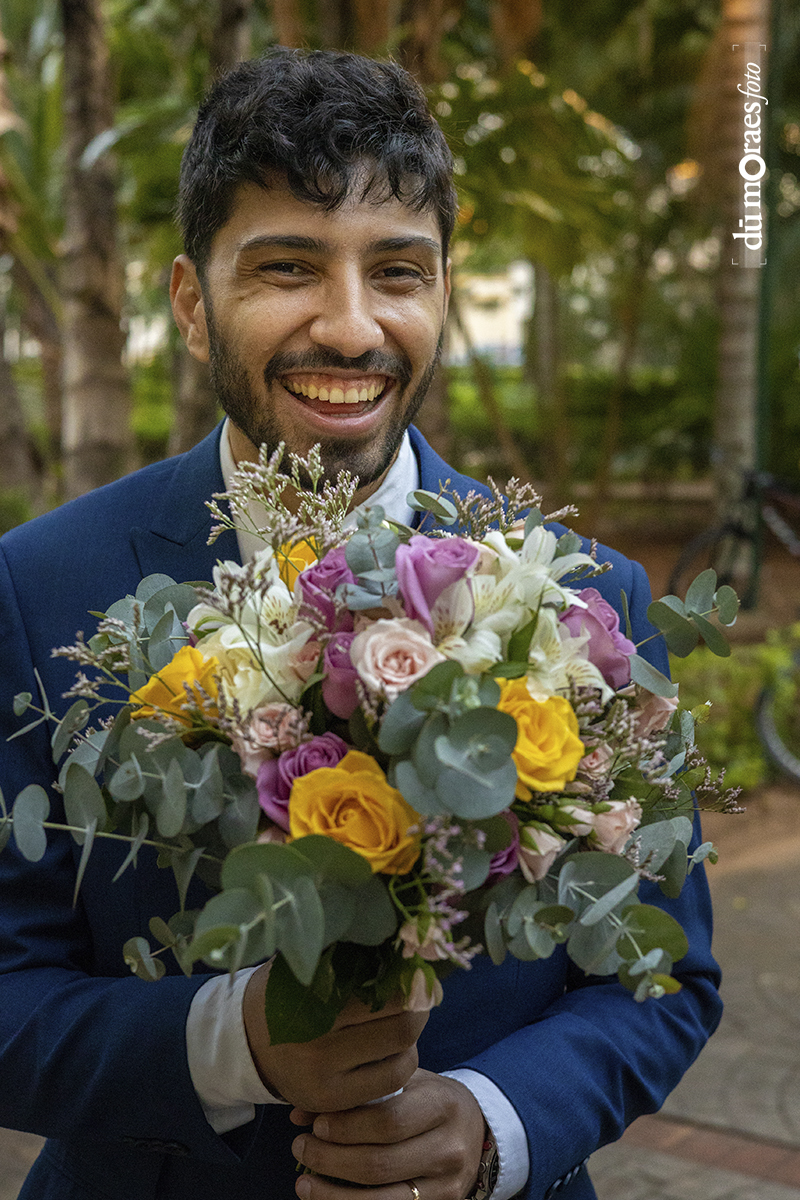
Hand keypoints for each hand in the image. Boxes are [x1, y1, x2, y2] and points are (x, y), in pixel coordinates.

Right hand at [242, 963, 428, 1112]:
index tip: (418, 970)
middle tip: (420, 993)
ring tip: (404, 1019)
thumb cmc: (283, 993)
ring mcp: (326, 1084)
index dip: (411, 982)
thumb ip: (347, 955)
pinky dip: (399, 1062)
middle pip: (402, 1029)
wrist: (246, 1041)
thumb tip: (403, 944)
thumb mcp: (306, 966)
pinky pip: (388, 1085)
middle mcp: (318, 1050)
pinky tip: (390, 1047)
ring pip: (402, 1061)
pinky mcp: (332, 1104)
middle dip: (419, 1008)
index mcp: (312, 1006)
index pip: (386, 996)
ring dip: (411, 1038)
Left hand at [290, 1069, 485, 1199]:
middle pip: (379, 1164)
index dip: (345, 1127)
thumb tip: (301, 1112)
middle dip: (330, 1160)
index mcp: (442, 1107)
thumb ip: (359, 1094)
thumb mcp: (405, 1083)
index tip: (315, 1124)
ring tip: (303, 1183)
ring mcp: (446, 1188)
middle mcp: (449, 1150)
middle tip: (300, 1148)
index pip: (388, 1122)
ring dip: (333, 1196)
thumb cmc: (430, 1099)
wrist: (475, 1128)